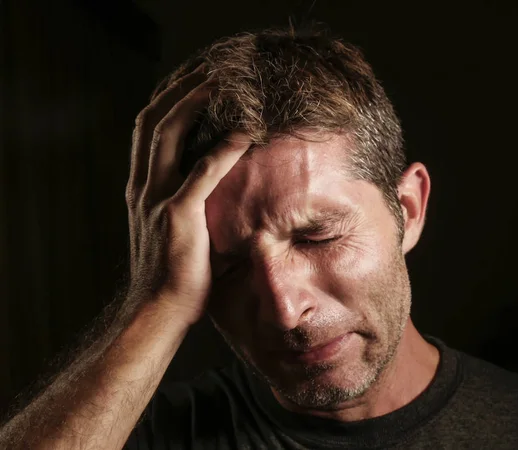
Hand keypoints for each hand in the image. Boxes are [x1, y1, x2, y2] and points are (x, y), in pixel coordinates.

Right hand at [125, 67, 250, 325]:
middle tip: (208, 69)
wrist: (157, 309)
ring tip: (222, 82)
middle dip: (179, 89)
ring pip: (168, 134)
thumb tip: (206, 183)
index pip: (146, 130)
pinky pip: (202, 172)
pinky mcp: (177, 215)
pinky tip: (244, 132)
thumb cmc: (171, 273)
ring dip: (195, 103)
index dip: (167, 100)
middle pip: (152, 120)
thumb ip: (178, 200)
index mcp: (140, 187)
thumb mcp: (167, 228)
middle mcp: (142, 186)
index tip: (190, 82)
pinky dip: (222, 148)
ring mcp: (157, 198)